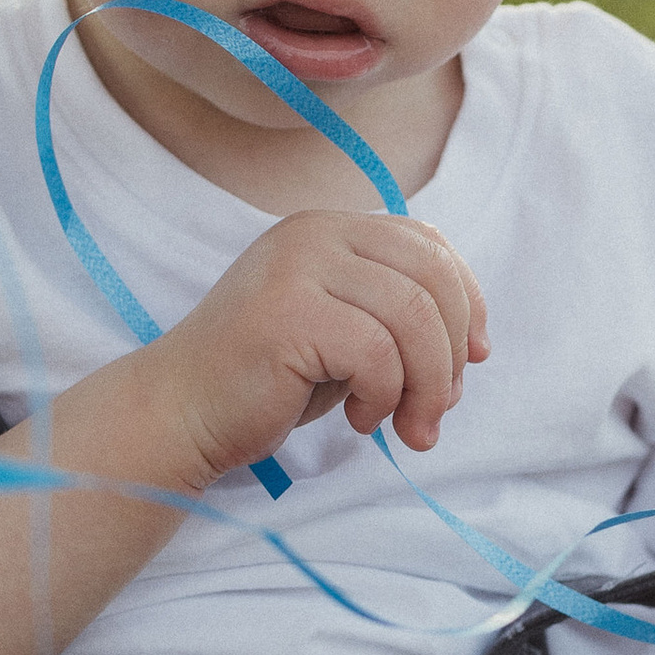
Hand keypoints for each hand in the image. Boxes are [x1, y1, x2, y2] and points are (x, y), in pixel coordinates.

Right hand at [144, 209, 487, 487]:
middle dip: (451, 353)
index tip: (471, 360)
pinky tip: (361, 421)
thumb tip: (473, 346)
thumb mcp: (343, 334)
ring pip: (414, 317)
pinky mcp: (288, 312)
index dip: (467, 302)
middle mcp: (314, 232)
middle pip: (433, 277)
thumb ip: (396, 318)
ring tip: (404, 426)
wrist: (181, 412)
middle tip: (435, 411)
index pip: (429, 245)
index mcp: (329, 228)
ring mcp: (298, 267)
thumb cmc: (266, 381)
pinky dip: (385, 396)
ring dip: (426, 385)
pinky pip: (378, 352)